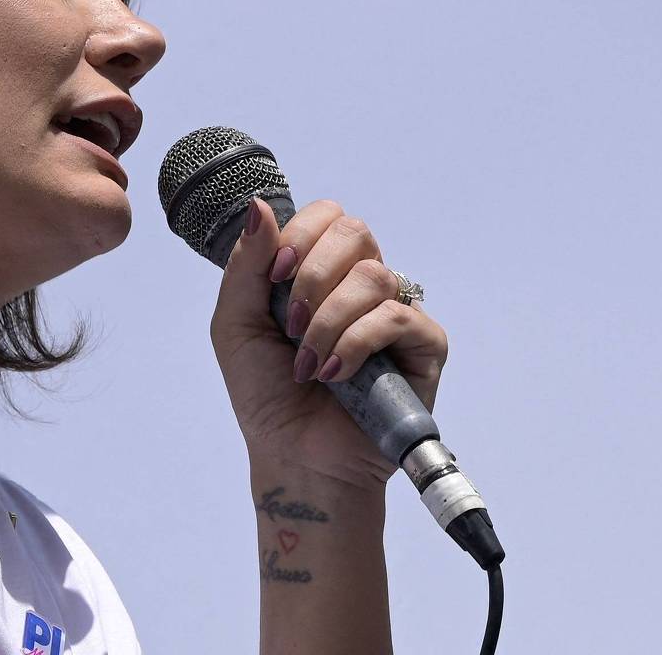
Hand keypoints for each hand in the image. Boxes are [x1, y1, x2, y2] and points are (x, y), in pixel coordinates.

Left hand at [210, 196, 449, 489]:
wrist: (295, 456)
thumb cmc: (267, 394)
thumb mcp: (237, 324)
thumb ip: (246, 265)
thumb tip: (259, 205)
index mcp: (324, 271)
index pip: (327, 216)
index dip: (300, 235)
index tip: (274, 277)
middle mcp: (363, 284)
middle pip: (354, 232)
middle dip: (313, 276)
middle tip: (290, 325)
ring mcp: (396, 312)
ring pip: (372, 277)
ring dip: (328, 322)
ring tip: (310, 365)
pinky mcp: (424, 345)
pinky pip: (395, 316)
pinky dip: (356, 343)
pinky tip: (336, 375)